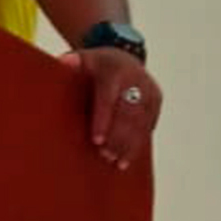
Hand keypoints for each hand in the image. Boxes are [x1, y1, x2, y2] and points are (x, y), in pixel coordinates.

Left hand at [83, 45, 160, 168]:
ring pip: (142, 121)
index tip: (96, 140)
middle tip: (106, 157)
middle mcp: (136, 80)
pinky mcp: (156, 100)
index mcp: (115, 71)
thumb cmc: (97, 65)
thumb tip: (64, 62)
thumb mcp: (84, 59)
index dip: (103, 120)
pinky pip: (150, 123)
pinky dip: (140, 141)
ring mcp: (149, 90)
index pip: (109, 98)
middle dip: (118, 137)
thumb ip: (73, 62)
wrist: (123, 56)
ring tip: (118, 163)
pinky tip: (129, 157)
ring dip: (130, 144)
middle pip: (128, 113)